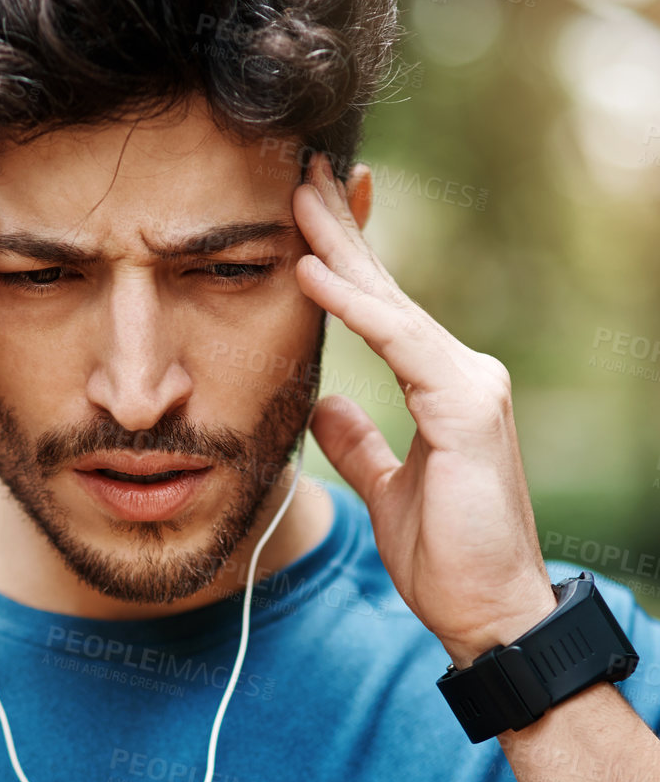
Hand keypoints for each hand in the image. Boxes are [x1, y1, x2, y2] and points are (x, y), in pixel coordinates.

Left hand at [291, 153, 555, 668]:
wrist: (487, 611)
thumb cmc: (446, 556)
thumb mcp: (386, 489)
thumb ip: (361, 443)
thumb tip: (325, 406)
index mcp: (440, 387)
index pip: (382, 310)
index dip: (343, 260)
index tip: (303, 215)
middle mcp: (460, 372)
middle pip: (386, 289)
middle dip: (338, 229)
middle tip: (297, 170)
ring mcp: (470, 383)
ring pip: (391, 302)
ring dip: (338, 247)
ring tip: (294, 196)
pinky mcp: (466, 406)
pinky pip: (397, 343)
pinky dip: (351, 306)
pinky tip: (311, 272)